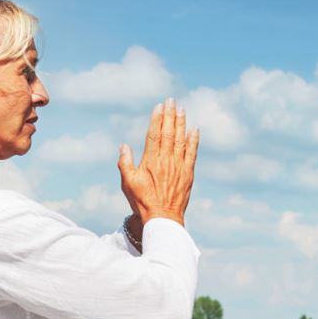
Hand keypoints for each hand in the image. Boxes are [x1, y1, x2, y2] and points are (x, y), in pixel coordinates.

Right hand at [117, 97, 198, 225]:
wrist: (162, 218)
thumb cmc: (142, 202)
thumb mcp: (127, 183)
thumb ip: (125, 162)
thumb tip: (123, 146)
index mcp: (150, 161)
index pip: (154, 134)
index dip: (157, 118)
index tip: (159, 106)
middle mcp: (166, 160)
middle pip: (168, 132)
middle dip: (170, 115)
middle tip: (172, 100)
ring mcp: (179, 166)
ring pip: (181, 139)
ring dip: (181, 123)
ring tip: (182, 110)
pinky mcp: (188, 174)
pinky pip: (192, 153)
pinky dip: (193, 140)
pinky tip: (194, 130)